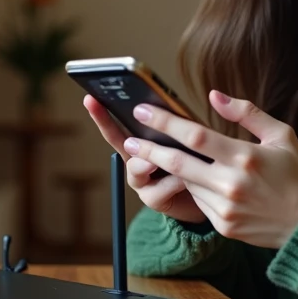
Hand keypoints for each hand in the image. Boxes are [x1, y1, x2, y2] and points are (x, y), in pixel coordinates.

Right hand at [82, 95, 206, 224]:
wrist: (207, 196)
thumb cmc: (196, 163)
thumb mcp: (185, 141)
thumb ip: (175, 128)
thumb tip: (168, 110)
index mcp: (141, 143)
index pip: (119, 125)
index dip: (103, 113)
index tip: (90, 98)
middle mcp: (136, 161)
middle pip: (118, 141)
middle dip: (107, 125)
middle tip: (113, 113)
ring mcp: (141, 182)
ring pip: (136, 167)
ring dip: (149, 159)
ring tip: (158, 157)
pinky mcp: (153, 199)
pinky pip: (160, 188)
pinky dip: (175, 181)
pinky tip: (186, 179)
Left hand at [121, 90, 297, 248]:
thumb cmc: (296, 175)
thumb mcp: (282, 135)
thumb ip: (246, 112)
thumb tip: (213, 96)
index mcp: (245, 157)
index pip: (194, 136)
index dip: (165, 122)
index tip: (143, 111)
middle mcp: (231, 184)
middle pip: (177, 163)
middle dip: (149, 149)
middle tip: (130, 140)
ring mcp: (225, 208)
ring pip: (186, 182)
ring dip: (176, 170)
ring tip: (165, 156)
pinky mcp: (222, 225)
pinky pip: (199, 201)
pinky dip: (195, 188)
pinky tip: (202, 180)